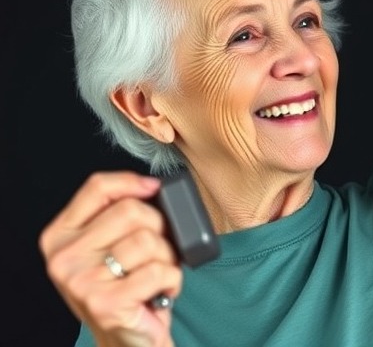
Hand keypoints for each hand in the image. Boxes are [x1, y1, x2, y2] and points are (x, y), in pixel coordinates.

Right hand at [39, 172, 180, 346]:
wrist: (126, 340)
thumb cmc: (123, 289)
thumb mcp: (108, 246)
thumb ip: (117, 214)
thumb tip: (151, 186)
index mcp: (60, 236)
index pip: (97, 187)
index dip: (132, 182)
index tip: (154, 188)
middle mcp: (64, 258)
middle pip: (131, 211)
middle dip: (159, 228)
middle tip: (156, 251)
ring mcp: (81, 281)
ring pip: (148, 240)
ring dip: (167, 257)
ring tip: (156, 274)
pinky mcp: (105, 302)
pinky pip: (159, 271)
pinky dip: (172, 280)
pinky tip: (160, 291)